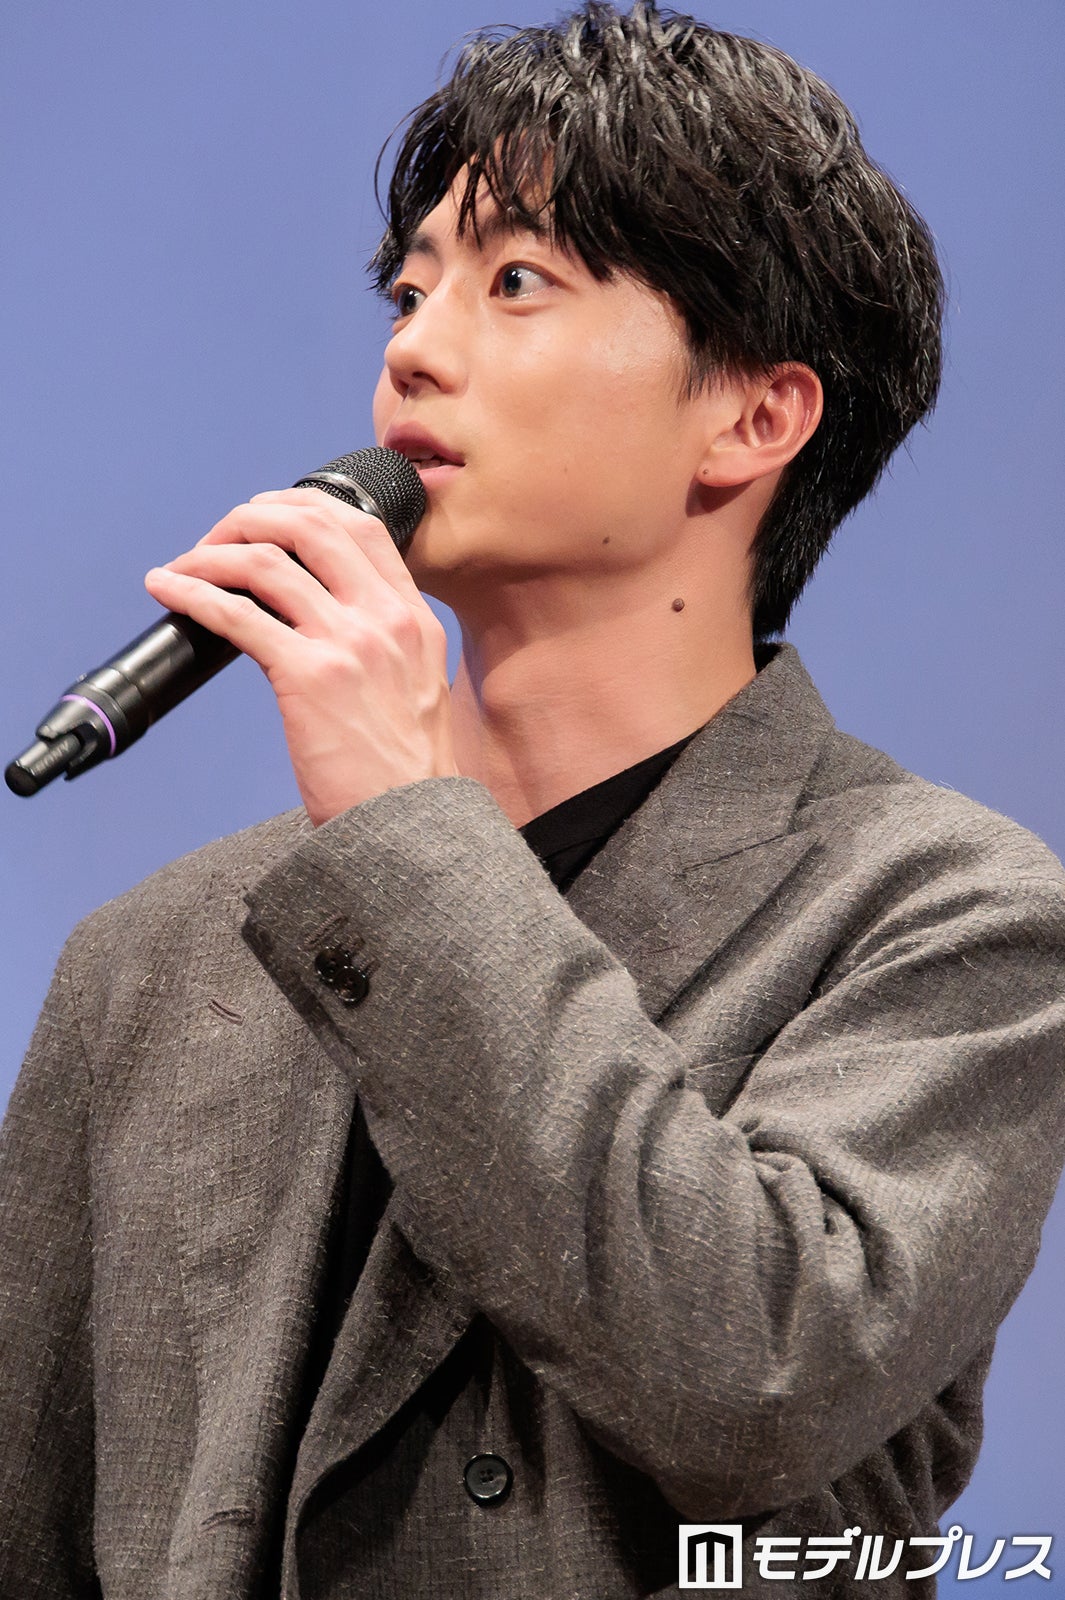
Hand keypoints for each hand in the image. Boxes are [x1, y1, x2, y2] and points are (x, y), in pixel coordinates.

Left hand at [144, 487, 457, 825]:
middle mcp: (385, 620)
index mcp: (413, 618)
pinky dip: (192, 592)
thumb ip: (384, 642)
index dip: (303, 507)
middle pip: (310, 525)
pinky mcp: (309, 677)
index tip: (265, 519)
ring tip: (183, 566)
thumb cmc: (402, 772)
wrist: (409, 828)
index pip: (361, 527)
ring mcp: (349, 644)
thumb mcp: (416, 686)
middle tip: (217, 537)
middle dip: (251, 517)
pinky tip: (168, 590)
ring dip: (210, 553)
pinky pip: (236, 615)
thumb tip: (322, 612)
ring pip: (265, 562)